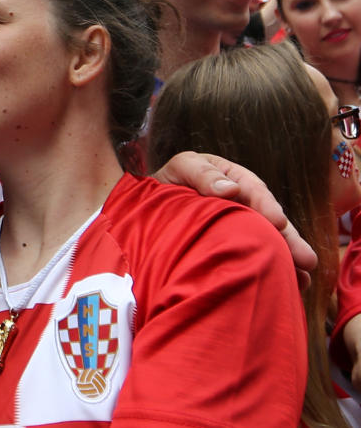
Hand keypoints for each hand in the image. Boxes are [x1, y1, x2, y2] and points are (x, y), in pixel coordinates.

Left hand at [152, 151, 316, 287]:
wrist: (148, 206)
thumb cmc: (167, 182)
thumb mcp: (183, 167)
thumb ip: (202, 174)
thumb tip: (231, 189)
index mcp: (233, 179)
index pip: (254, 190)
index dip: (266, 206)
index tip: (277, 222)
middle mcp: (244, 203)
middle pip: (269, 221)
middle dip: (288, 239)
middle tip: (306, 259)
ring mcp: (241, 226)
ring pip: (267, 241)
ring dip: (286, 259)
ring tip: (303, 279)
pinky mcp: (235, 246)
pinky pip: (255, 256)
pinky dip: (271, 269)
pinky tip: (287, 286)